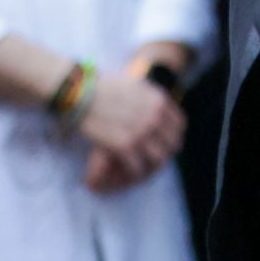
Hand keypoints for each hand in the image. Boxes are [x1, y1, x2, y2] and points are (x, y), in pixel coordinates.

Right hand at [76, 71, 184, 192]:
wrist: (79, 90)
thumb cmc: (102, 87)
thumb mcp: (136, 87)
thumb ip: (150, 101)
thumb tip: (158, 112)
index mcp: (160, 100)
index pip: (180, 126)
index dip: (173, 138)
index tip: (163, 144)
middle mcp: (155, 116)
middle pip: (172, 145)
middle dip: (164, 154)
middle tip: (151, 161)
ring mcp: (141, 131)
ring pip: (158, 159)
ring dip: (150, 167)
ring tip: (140, 170)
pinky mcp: (124, 145)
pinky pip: (137, 167)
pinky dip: (132, 173)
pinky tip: (125, 173)